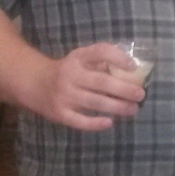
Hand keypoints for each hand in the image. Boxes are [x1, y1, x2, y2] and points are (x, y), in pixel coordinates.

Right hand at [29, 43, 144, 130]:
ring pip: (94, 102)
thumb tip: (133, 69)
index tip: (133, 66)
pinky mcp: (59, 113)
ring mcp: (64, 95)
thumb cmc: (68, 70)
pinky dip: (95, 123)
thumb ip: (102, 60)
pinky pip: (79, 121)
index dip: (117, 58)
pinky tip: (110, 122)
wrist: (34, 83)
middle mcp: (70, 75)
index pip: (100, 52)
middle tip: (140, 95)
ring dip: (117, 107)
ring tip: (133, 109)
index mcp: (78, 58)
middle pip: (101, 82)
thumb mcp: (81, 58)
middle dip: (124, 89)